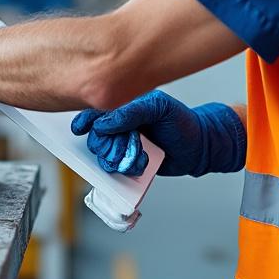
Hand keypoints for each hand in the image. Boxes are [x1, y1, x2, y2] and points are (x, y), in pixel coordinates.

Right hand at [71, 90, 245, 177]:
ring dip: (120, 159)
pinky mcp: (129, 164)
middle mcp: (120, 127)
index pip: (96, 112)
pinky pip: (114, 171)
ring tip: (140, 157)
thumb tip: (103, 124)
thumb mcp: (160, 108)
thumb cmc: (182, 122)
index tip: (79, 129)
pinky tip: (140, 165)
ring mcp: (123, 146)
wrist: (200, 148)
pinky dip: (125, 169)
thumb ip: (131, 112)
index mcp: (124, 107)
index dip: (85, 120)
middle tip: (131, 143)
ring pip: (103, 157)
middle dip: (110, 144)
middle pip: (96, 138)